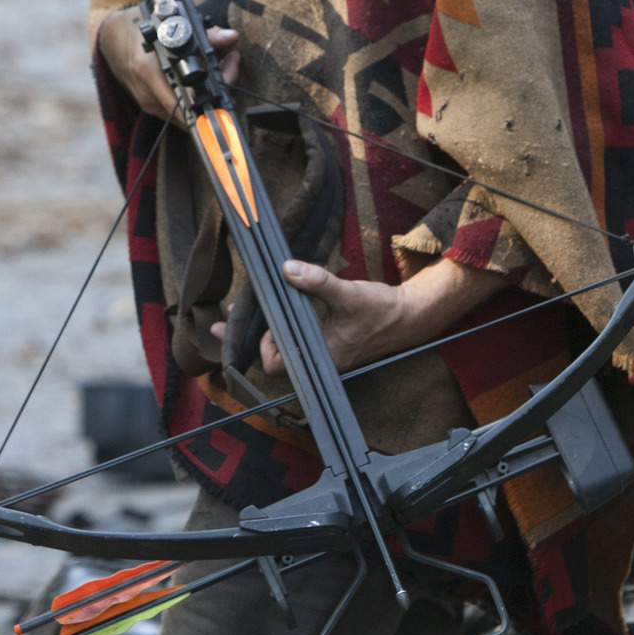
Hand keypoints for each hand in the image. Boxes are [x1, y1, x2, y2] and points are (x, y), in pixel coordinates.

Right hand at [97, 7, 238, 119]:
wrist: (112, 38)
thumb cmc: (140, 27)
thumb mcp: (170, 22)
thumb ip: (203, 33)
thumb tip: (231, 37)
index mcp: (148, 70)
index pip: (185, 100)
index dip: (212, 94)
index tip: (229, 75)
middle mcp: (147, 92)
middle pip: (192, 107)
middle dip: (217, 88)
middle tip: (231, 62)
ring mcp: (147, 102)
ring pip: (187, 111)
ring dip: (208, 92)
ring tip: (220, 66)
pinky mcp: (150, 106)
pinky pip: (178, 109)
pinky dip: (195, 96)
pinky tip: (204, 77)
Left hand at [211, 257, 510, 375]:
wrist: (408, 315)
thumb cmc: (381, 311)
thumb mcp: (348, 293)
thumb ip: (317, 282)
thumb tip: (287, 269)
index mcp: (321, 355)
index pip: (277, 364)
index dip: (264, 345)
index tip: (263, 321)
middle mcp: (318, 358)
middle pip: (273, 357)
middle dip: (251, 338)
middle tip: (226, 321)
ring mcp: (321, 350)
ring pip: (283, 345)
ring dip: (263, 329)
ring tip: (240, 311)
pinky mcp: (326, 339)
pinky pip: (295, 336)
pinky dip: (280, 323)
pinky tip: (272, 306)